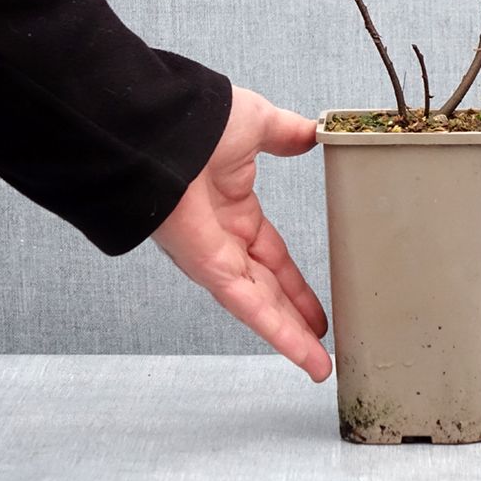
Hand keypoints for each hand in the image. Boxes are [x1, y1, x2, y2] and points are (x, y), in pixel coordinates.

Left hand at [152, 86, 331, 381]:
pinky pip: (248, 306)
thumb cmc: (199, 120)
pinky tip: (303, 352)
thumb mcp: (259, 124)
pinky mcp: (207, 267)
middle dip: (292, 312)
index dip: (293, 278)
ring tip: (318, 361)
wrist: (162, 125)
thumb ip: (287, 134)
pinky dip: (277, 332)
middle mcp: (222, 238)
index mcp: (233, 207)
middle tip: (318, 335)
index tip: (313, 296)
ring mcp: (213, 255)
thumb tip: (312, 133)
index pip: (271, 253)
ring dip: (289, 335)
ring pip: (259, 305)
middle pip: (266, 286)